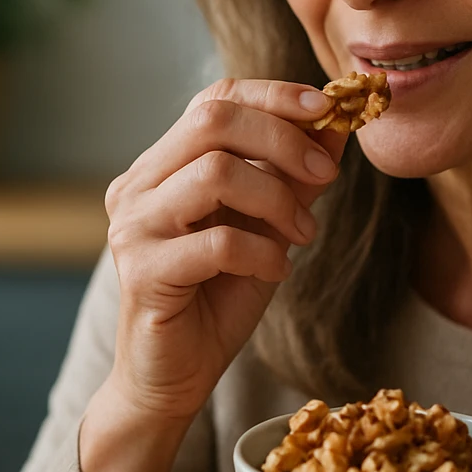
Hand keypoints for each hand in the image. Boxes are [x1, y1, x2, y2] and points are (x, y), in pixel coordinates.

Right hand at [102, 78, 347, 421]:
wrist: (174, 377)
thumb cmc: (217, 297)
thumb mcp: (268, 226)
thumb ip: (295, 176)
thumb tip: (338, 122)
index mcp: (162, 165)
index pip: (215, 99)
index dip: (274, 95)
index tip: (327, 108)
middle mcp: (138, 185)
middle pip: (212, 121)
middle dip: (284, 140)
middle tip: (326, 174)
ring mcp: (134, 226)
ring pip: (216, 174)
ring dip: (278, 200)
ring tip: (303, 235)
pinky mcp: (143, 271)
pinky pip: (217, 242)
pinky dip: (263, 253)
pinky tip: (277, 271)